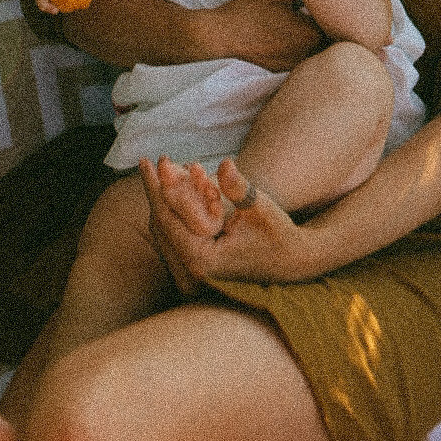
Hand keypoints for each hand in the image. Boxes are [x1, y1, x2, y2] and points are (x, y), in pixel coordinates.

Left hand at [139, 155, 312, 286]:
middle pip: (161, 227)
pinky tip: (178, 192)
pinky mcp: (197, 273)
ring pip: (165, 234)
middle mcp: (193, 275)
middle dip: (156, 191)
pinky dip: (174, 215)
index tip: (147, 162)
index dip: (155, 187)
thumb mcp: (261, 207)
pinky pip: (175, 240)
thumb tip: (224, 163)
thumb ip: (239, 187)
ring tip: (164, 173)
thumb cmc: (279, 235)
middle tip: (151, 163)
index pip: (167, 219)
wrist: (294, 264)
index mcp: (203, 261)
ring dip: (164, 202)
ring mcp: (193, 278)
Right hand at [190, 0, 323, 70]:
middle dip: (323, 29)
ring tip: (298, 25)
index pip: (333, 26)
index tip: (328, 6)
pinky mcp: (280, 71)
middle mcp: (306, 55)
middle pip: (326, 42)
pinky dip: (295, 50)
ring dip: (310, 41)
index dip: (331, 15)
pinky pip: (297, 60)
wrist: (221, 35)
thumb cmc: (250, 11)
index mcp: (310, 35)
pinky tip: (283, 37)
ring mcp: (292, 66)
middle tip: (316, 14)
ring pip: (312, 53)